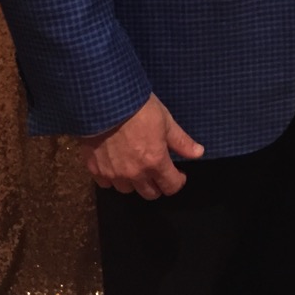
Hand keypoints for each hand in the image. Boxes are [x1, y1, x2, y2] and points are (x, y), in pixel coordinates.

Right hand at [78, 93, 203, 199]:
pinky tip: (115, 164)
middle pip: (150, 193)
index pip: (171, 187)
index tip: (178, 173)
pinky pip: (106, 183)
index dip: (177, 181)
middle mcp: (134, 174)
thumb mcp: (166, 120)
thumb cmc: (139, 108)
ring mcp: (113, 174)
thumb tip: (199, 153)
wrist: (105, 101)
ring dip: (134, 182)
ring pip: (128, 190)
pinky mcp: (95, 169)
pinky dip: (113, 178)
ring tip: (135, 166)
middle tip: (158, 170)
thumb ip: (181, 141)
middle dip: (158, 184)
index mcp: (155, 162)